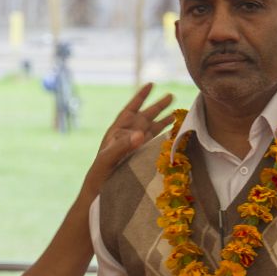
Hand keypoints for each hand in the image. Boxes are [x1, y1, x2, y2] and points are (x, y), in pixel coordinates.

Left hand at [79, 84, 176, 198]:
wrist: (99, 191)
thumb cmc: (100, 173)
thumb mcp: (108, 157)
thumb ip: (123, 145)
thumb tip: (141, 133)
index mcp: (118, 131)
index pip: (130, 110)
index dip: (140, 97)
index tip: (151, 84)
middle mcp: (128, 136)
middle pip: (145, 117)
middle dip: (158, 107)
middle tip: (171, 95)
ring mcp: (135, 147)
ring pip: (152, 129)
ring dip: (164, 121)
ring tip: (176, 114)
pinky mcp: (141, 157)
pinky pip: (155, 143)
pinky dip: (164, 138)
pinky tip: (173, 134)